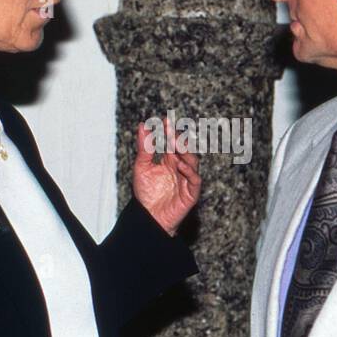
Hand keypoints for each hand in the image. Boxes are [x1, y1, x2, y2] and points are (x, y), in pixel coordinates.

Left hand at [132, 118, 200, 235]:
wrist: (149, 217)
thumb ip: (144, 147)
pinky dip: (189, 171)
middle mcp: (181, 167)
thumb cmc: (146, 193)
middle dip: (179, 139)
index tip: (165, 119)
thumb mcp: (142, 167)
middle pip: (185, 149)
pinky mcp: (191, 193)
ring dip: (184, 152)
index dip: (169, 131)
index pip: (173, 142)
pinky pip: (195, 179)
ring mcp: (187, 179)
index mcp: (170, 160)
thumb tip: (142, 125)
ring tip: (174, 144)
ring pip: (193, 161)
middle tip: (171, 130)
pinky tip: (179, 164)